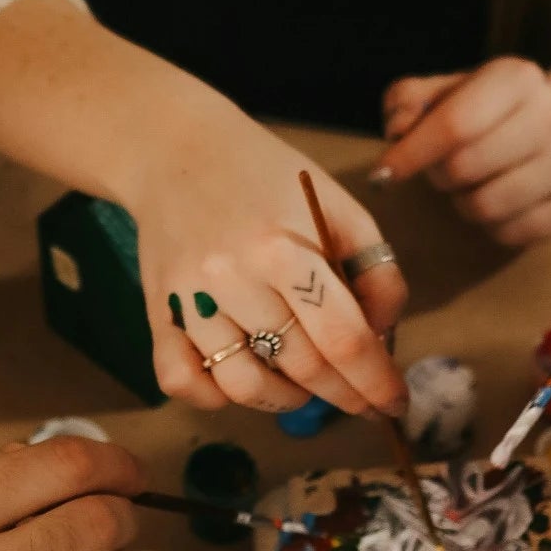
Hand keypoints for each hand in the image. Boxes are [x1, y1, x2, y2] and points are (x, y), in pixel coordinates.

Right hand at [125, 101, 406, 420]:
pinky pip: (183, 382)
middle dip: (344, 394)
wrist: (172, 147)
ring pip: (244, 386)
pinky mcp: (156, 311)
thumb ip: (374, 268)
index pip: (342, 338)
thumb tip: (382, 338)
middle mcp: (232, 278)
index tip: (395, 402)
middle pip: (301, 367)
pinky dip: (215, 397)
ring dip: (286, 400)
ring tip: (303, 384)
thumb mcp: (333, 201)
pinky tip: (243, 376)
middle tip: (359, 396)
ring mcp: (188, 300)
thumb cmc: (262, 173)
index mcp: (283, 247)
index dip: (376, 381)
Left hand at [376, 56, 550, 246]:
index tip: (382, 174)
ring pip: (485, 206)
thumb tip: (398, 132)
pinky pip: (508, 234)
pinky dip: (489, 224)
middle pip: (465, 167)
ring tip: (468, 184)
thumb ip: (409, 99)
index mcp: (518, 78)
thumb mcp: (448, 89)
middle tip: (438, 170)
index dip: (411, 153)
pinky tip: (496, 201)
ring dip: (461, 202)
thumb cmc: (489, 109)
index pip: (454, 124)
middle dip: (436, 175)